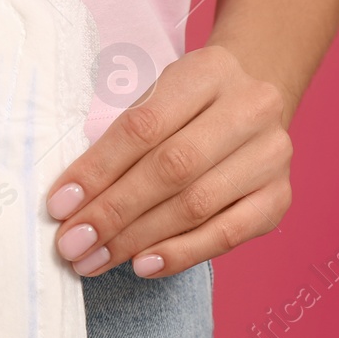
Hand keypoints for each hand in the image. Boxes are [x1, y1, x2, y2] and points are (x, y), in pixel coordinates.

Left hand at [45, 44, 293, 278]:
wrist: (255, 101)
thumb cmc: (188, 106)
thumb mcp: (155, 99)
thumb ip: (119, 142)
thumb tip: (71, 203)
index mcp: (209, 72)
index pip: (144, 127)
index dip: (97, 170)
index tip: (59, 205)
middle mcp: (250, 109)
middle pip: (172, 169)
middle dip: (113, 212)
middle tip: (73, 243)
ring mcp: (271, 155)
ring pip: (197, 205)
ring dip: (137, 239)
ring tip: (95, 259)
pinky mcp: (279, 197)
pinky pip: (227, 235)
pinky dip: (181, 254)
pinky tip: (143, 265)